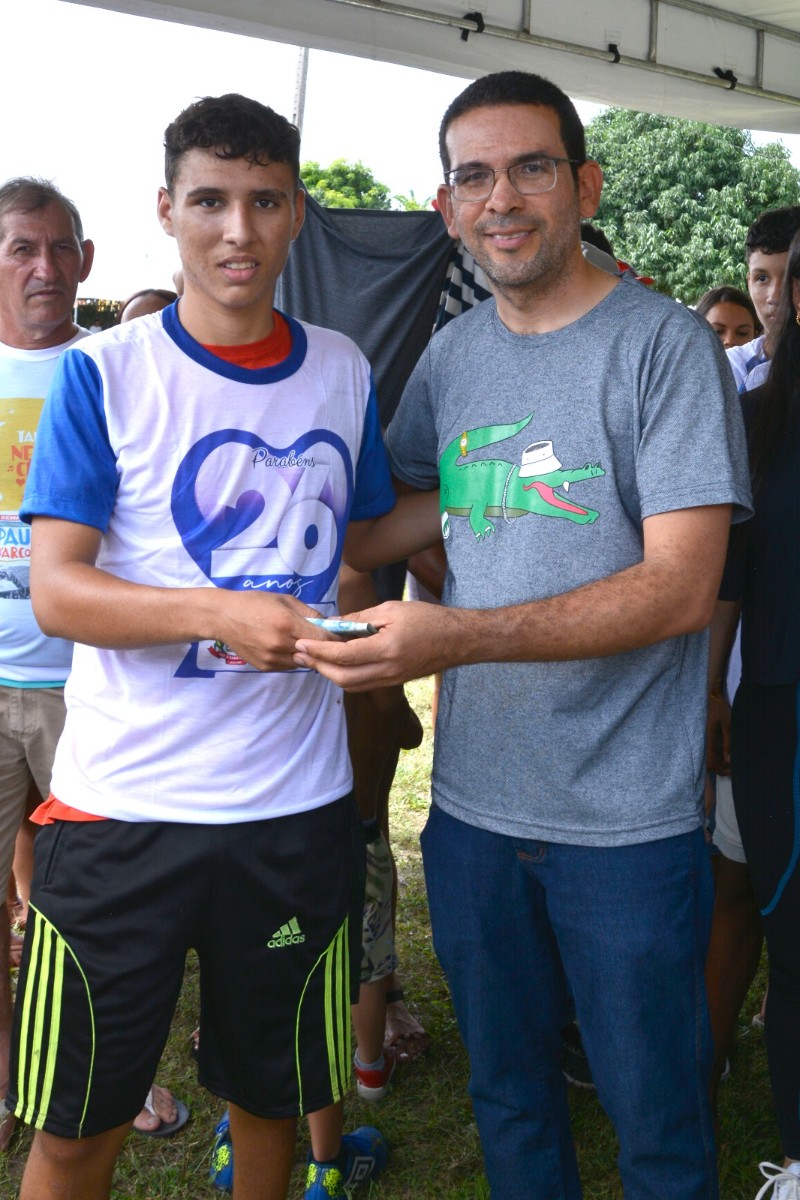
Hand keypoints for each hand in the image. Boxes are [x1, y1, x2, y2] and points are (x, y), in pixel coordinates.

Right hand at [213, 591, 330, 671]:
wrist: (223, 617)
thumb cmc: (255, 603)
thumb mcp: (285, 600)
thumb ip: (309, 613)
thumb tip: (330, 624)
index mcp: (287, 624)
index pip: (323, 638)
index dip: (336, 638)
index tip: (344, 637)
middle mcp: (280, 644)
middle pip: (316, 654)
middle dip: (325, 648)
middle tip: (333, 642)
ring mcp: (272, 658)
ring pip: (304, 662)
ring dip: (310, 655)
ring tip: (309, 643)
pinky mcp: (265, 667)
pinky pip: (289, 666)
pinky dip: (295, 658)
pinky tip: (290, 647)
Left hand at [294, 600, 459, 690]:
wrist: (457, 640)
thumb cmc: (427, 619)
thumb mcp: (392, 609)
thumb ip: (360, 618)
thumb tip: (333, 623)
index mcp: (387, 649)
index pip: (343, 655)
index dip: (318, 651)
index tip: (302, 643)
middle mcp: (388, 670)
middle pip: (342, 678)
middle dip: (318, 666)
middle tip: (300, 653)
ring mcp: (391, 680)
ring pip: (351, 685)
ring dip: (329, 674)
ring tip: (313, 659)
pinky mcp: (393, 683)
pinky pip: (363, 684)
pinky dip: (345, 676)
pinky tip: (336, 663)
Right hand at [706, 695, 731, 775]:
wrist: (711, 698)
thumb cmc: (720, 710)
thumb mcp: (728, 726)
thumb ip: (728, 743)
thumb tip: (728, 760)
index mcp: (708, 740)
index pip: (711, 762)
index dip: (720, 770)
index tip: (730, 772)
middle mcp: (703, 742)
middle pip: (708, 762)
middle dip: (719, 769)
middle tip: (731, 769)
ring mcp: (703, 740)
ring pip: (708, 758)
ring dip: (718, 762)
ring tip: (730, 761)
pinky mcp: (705, 737)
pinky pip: (709, 751)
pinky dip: (716, 755)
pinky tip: (725, 753)